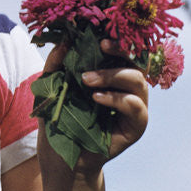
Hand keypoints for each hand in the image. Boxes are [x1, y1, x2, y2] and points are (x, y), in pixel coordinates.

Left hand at [42, 39, 149, 172]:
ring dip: (113, 75)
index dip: (117, 38)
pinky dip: (117, 99)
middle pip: (138, 61)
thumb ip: (57, 64)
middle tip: (100, 47)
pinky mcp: (136, 127)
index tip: (100, 33)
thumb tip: (65, 39)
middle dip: (121, 50)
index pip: (123, 50)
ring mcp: (134, 107)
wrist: (61, 157)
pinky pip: (135, 107)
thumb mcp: (51, 88)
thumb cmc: (58, 120)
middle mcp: (127, 88)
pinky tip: (96, 98)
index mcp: (111, 75)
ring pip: (138, 81)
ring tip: (86, 79)